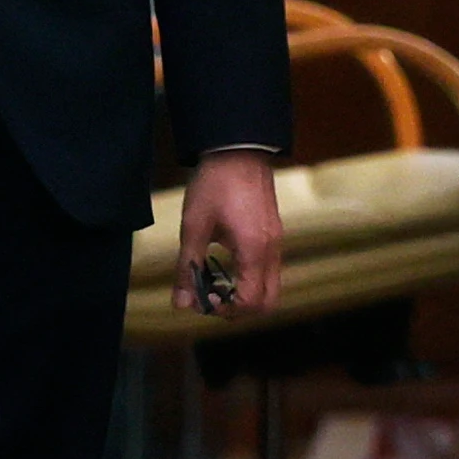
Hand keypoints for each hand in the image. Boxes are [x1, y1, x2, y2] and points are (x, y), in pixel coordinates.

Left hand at [177, 148, 284, 316]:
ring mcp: (276, 242)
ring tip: (216, 279)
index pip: (250, 302)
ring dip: (244, 293)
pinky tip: (225, 261)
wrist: (238, 148)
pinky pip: (268, 270)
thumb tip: (182, 303)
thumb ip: (188, 267)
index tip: (203, 298)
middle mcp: (272, 251)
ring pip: (270, 287)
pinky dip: (249, 278)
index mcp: (254, 250)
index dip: (225, 310)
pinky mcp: (274, 234)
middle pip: (267, 302)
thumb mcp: (194, 226)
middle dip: (239, 309)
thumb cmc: (216, 184)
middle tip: (212, 296)